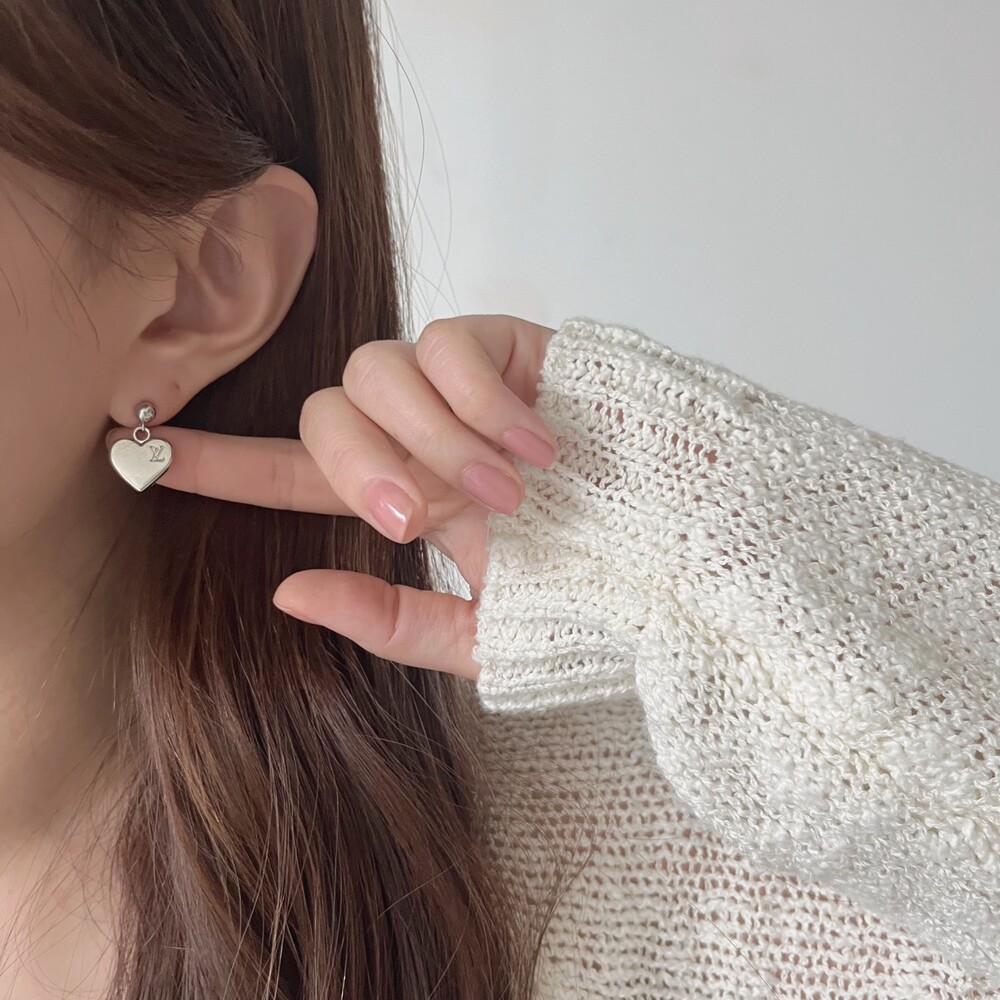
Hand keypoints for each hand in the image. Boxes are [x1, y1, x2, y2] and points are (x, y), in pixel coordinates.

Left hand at [105, 314, 557, 680]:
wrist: (696, 556)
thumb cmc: (601, 599)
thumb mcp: (487, 639)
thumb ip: (388, 623)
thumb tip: (283, 590)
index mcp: (411, 503)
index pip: (295, 475)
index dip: (219, 462)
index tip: (142, 449)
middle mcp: (426, 440)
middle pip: (325, 411)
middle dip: (357, 464)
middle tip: (420, 516)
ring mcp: (467, 392)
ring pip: (375, 369)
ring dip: (428, 439)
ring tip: (502, 491)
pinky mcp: (514, 345)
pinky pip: (449, 344)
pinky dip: (481, 401)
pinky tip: (537, 447)